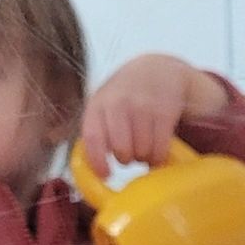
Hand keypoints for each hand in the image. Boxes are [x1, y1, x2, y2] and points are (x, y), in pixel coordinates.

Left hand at [78, 54, 226, 176]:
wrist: (158, 69)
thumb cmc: (127, 94)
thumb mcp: (104, 102)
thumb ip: (95, 127)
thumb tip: (79, 157)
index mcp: (98, 103)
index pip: (93, 137)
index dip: (98, 161)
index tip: (106, 174)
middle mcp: (119, 102)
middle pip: (121, 149)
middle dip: (126, 159)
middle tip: (130, 155)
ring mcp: (143, 106)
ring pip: (142, 151)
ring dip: (145, 157)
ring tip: (145, 148)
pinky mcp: (165, 111)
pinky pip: (160, 148)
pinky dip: (159, 156)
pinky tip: (158, 150)